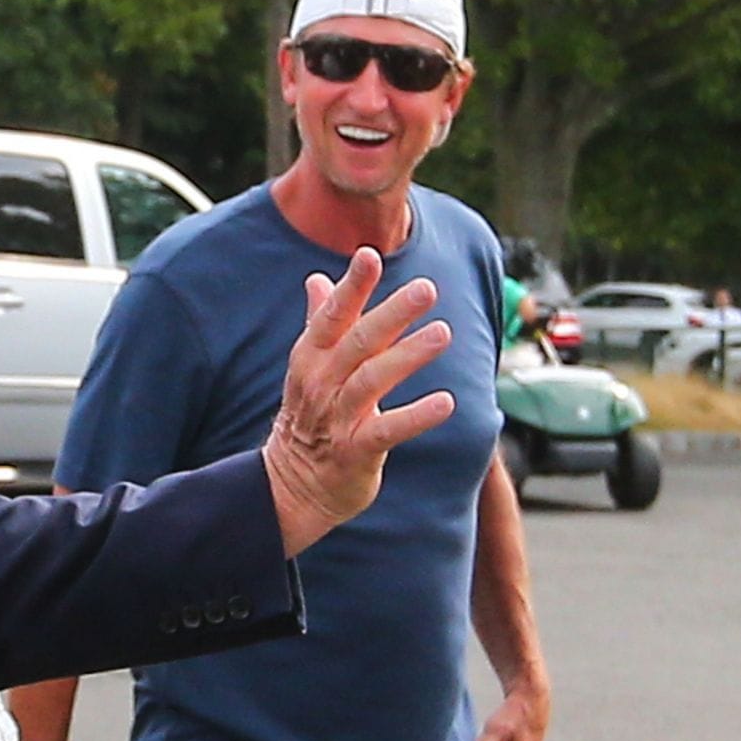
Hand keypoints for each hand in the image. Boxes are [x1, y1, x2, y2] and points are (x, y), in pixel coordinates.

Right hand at [263, 247, 454, 554]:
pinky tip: (446, 402)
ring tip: (443, 333)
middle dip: (391, 313)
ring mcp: (337, 418)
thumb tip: (317, 279)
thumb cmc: (310, 417)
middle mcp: (320, 384)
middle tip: (426, 288)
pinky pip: (387, 430)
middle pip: (356, 342)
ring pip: (371, 380)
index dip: (351, 286)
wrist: (293, 485)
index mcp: (310, 358)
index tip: (369, 255)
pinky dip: (416, 416)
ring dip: (407, 356)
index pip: (331, 316)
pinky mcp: (356, 451)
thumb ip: (319, 322)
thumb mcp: (309, 367)